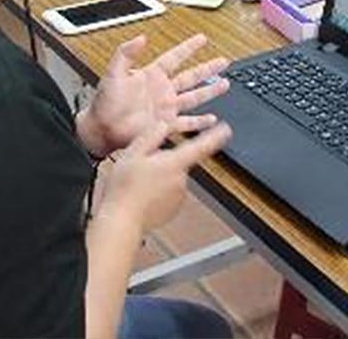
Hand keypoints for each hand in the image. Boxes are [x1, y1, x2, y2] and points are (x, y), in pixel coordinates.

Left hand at [77, 34, 229, 158]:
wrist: (101, 130)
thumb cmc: (104, 103)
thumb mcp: (113, 74)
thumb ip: (125, 54)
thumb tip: (140, 38)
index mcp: (151, 75)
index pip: (175, 57)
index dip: (188, 47)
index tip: (202, 39)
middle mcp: (162, 90)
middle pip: (191, 76)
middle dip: (208, 68)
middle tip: (224, 61)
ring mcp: (166, 108)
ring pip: (194, 97)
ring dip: (210, 91)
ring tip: (225, 85)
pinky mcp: (166, 124)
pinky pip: (187, 123)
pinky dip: (200, 122)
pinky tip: (212, 120)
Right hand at [99, 120, 231, 231]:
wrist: (122, 222)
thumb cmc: (124, 189)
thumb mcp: (132, 153)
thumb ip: (151, 137)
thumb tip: (164, 125)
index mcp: (174, 163)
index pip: (201, 147)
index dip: (215, 137)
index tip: (225, 130)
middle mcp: (181, 180)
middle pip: (181, 163)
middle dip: (166, 162)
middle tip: (143, 168)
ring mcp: (179, 196)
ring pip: (173, 179)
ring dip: (162, 179)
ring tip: (140, 185)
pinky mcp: (174, 210)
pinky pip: (170, 195)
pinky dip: (160, 194)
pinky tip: (143, 196)